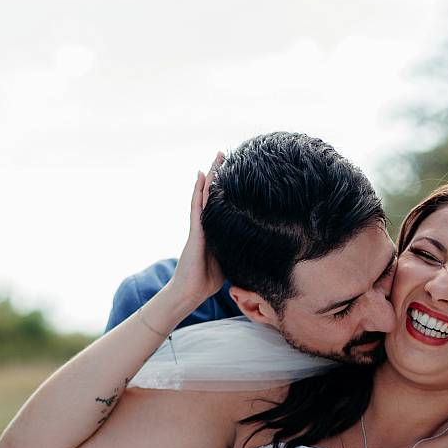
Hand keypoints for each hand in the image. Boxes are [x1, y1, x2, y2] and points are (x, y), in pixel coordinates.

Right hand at [162, 153, 225, 308]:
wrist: (189, 292)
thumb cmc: (206, 281)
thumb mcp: (229, 261)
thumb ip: (238, 249)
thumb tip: (258, 246)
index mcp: (215, 231)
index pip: (222, 205)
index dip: (228, 189)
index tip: (237, 173)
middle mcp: (206, 225)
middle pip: (213, 195)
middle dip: (219, 175)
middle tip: (225, 154)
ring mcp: (199, 226)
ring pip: (205, 196)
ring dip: (210, 176)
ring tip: (216, 158)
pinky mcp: (195, 231)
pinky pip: (197, 206)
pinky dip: (199, 190)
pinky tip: (201, 175)